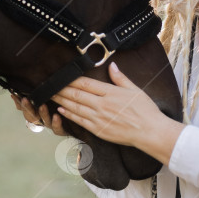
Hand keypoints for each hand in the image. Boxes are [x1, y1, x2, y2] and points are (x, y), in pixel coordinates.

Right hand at [10, 94, 66, 135]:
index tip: (16, 94)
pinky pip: (57, 129)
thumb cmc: (58, 103)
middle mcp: (43, 118)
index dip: (20, 102)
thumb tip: (14, 92)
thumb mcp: (44, 96)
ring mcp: (51, 124)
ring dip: (42, 113)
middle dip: (28, 108)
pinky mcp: (61, 129)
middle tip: (26, 99)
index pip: (25, 108)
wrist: (75, 112)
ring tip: (42, 105)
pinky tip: (56, 116)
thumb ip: (31, 93)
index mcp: (37, 111)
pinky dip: (56, 123)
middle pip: (32, 116)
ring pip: (44, 121)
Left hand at [52, 62, 184, 163]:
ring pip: (75, 107)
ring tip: (52, 96)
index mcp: (110, 93)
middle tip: (49, 85)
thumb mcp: (135, 90)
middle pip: (76, 95)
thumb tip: (111, 66)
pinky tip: (62, 110)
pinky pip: (80, 121)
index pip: (85, 83)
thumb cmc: (145, 110)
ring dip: (62, 101)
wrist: (149, 132)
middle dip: (61, 89)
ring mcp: (99, 118)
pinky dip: (69, 114)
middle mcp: (102, 104)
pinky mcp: (98, 130)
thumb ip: (120, 78)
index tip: (62, 77)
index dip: (71, 80)